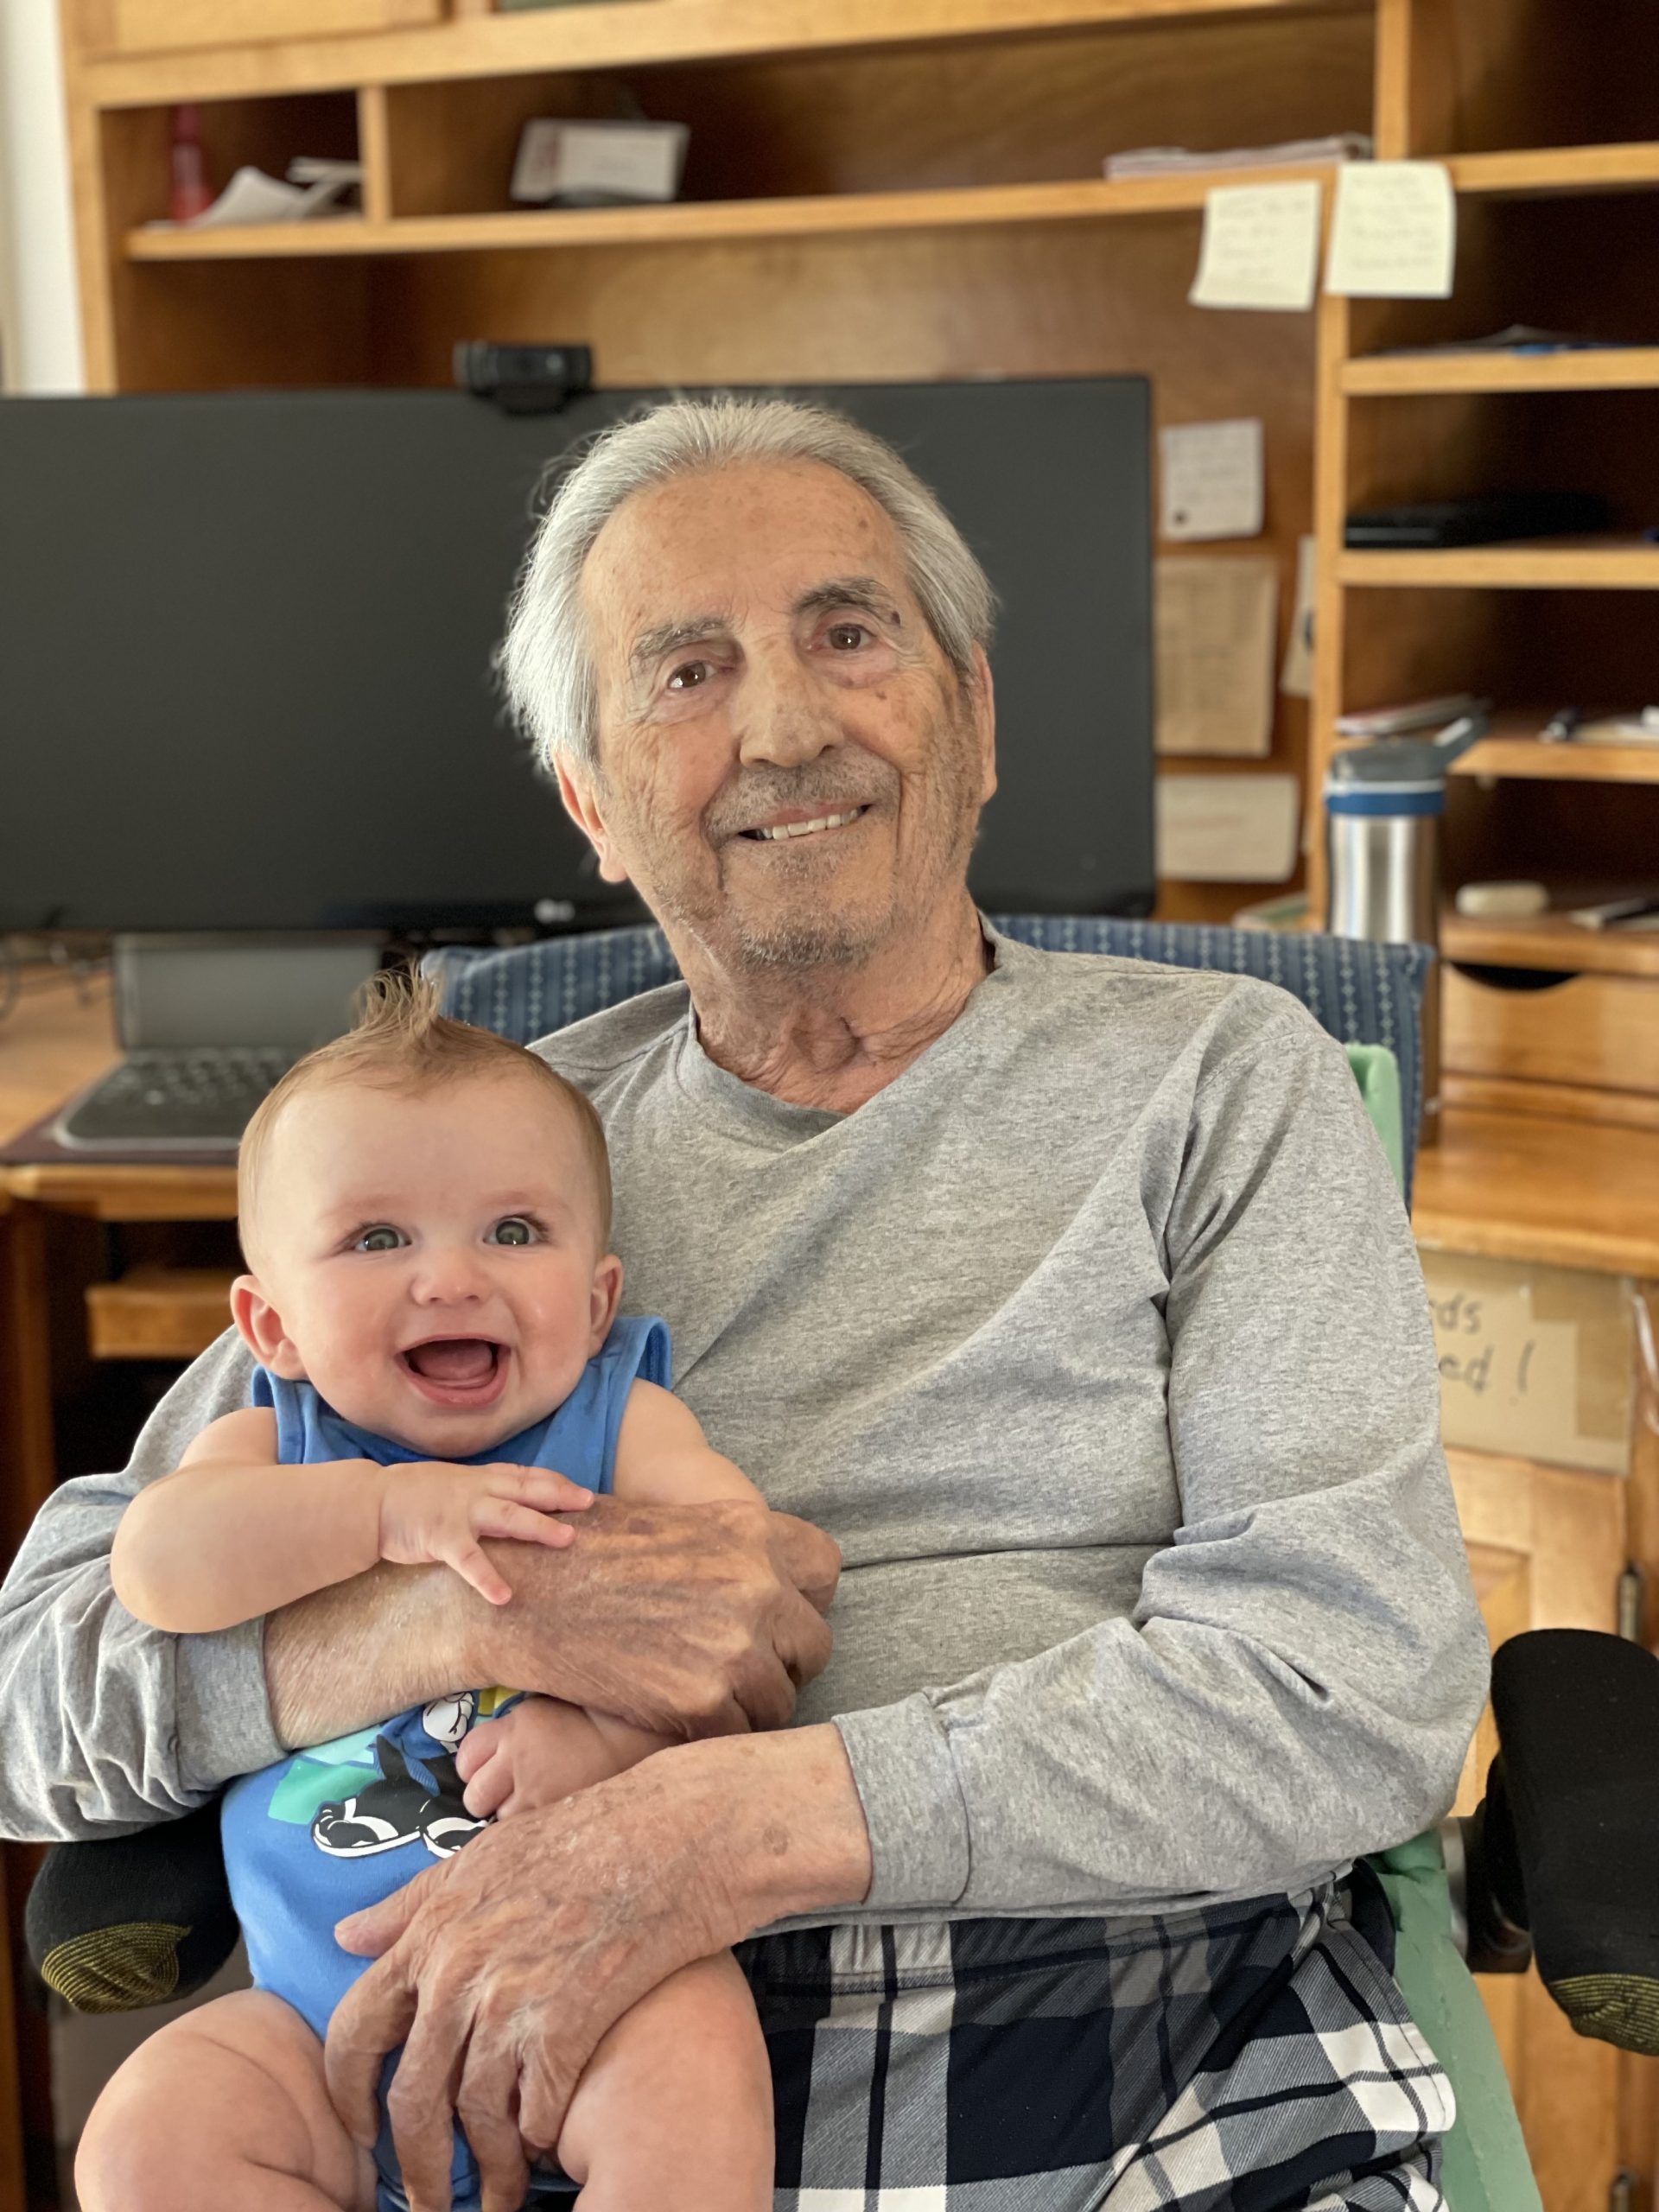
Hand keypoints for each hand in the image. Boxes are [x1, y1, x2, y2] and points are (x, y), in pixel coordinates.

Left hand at [326, 1730, 869, 2211]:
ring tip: (502, 2190)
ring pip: (475, 2116)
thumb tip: (348, 1937)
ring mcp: (511, 1999)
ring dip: (490, 2165)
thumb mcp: (485, 1856)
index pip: (356, 2030)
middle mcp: (459, 1971)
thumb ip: (411, 1903)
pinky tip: (549, 2136)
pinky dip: (540, 2134)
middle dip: (419, 2166)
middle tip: (431, 2199)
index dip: (346, 2095)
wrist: (674, 1832)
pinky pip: (536, 2112)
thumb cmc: (587, 1834)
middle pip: (411, 2098)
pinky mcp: (566, 2025)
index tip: (360, 2134)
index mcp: (433, 1929)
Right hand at [377, 1463, 594, 1605]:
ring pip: (509, 1517)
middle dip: (559, 1495)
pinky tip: (505, 1596)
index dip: (554, 1481)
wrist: (370, 1503)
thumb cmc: (409, 1495)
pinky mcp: (443, 1538)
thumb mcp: (450, 1483)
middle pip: (526, 1490)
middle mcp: (475, 1490)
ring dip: (540, 1526)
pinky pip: (470, 1561)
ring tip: (567, 1539)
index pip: (524, 1475)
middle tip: (589, 1504)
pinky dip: (487, 1578)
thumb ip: (479, 1491)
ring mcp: (461, 1512)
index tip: (579, 1490)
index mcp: (478, 1478)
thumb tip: (507, 1502)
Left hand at [455, 1700, 614, 1818]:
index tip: (486, 1773)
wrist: (634, 1735)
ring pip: (500, 1819)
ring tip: (534, 1808)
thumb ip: (517, 1728)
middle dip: (485, 1800)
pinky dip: (533, 1829)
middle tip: (505, 1797)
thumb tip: (494, 1753)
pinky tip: (549, 1819)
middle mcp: (517, 1756)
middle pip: (475, 1794)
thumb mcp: (548, 1708)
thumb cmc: (594, 1717)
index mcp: (516, 1724)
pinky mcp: (554, 1812)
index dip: (473, 1769)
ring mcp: (535, 1789)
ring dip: (513, 1817)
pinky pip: (526, 1832)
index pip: (467, 1755)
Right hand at [464, 1496, 840, 1735]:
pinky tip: (677, 1711)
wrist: (523, 1596)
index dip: (801, 1598)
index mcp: (752, 1532)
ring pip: (782, 1697)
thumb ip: (736, 1551)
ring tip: (702, 1691)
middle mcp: (756, 1585)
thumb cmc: (591, 1554)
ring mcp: (734, 1646)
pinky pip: (740, 1732)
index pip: (827, 1571)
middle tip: (737, 1665)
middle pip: (814, 1644)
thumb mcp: (676, 1524)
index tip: (777, 1615)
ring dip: (750, 1702)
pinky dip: (714, 1730)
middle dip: (781, 1659)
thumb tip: (779, 1584)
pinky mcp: (703, 1700)